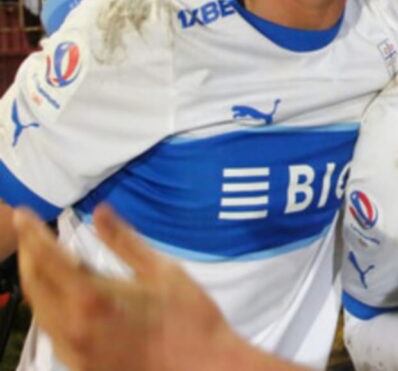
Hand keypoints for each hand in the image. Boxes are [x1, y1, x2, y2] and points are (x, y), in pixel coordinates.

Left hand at [13, 205, 247, 370]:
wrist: (202, 368)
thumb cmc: (189, 318)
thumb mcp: (163, 270)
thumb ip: (125, 241)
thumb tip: (100, 213)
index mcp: (92, 299)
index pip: (47, 258)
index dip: (32, 233)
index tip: (24, 214)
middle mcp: (72, 327)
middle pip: (33, 284)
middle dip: (28, 254)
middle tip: (30, 231)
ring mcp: (73, 350)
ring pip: (39, 308)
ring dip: (36, 279)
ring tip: (42, 257)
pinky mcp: (80, 365)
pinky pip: (51, 329)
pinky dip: (48, 304)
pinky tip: (62, 294)